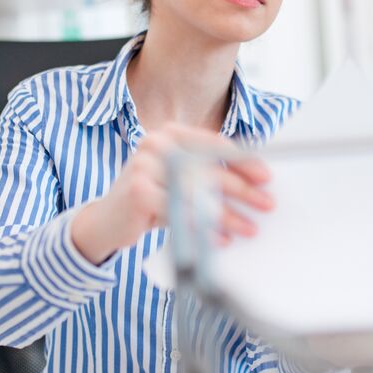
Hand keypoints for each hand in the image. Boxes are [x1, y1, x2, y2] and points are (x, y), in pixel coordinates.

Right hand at [71, 123, 274, 264]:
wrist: (106, 221)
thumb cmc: (151, 199)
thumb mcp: (179, 180)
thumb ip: (207, 174)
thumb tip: (254, 184)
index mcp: (170, 133)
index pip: (214, 144)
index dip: (243, 160)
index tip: (266, 176)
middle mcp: (156, 143)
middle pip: (208, 167)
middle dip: (242, 189)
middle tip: (266, 204)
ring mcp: (144, 165)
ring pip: (197, 192)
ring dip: (227, 214)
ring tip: (249, 227)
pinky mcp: (137, 190)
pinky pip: (180, 211)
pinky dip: (203, 227)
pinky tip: (222, 239)